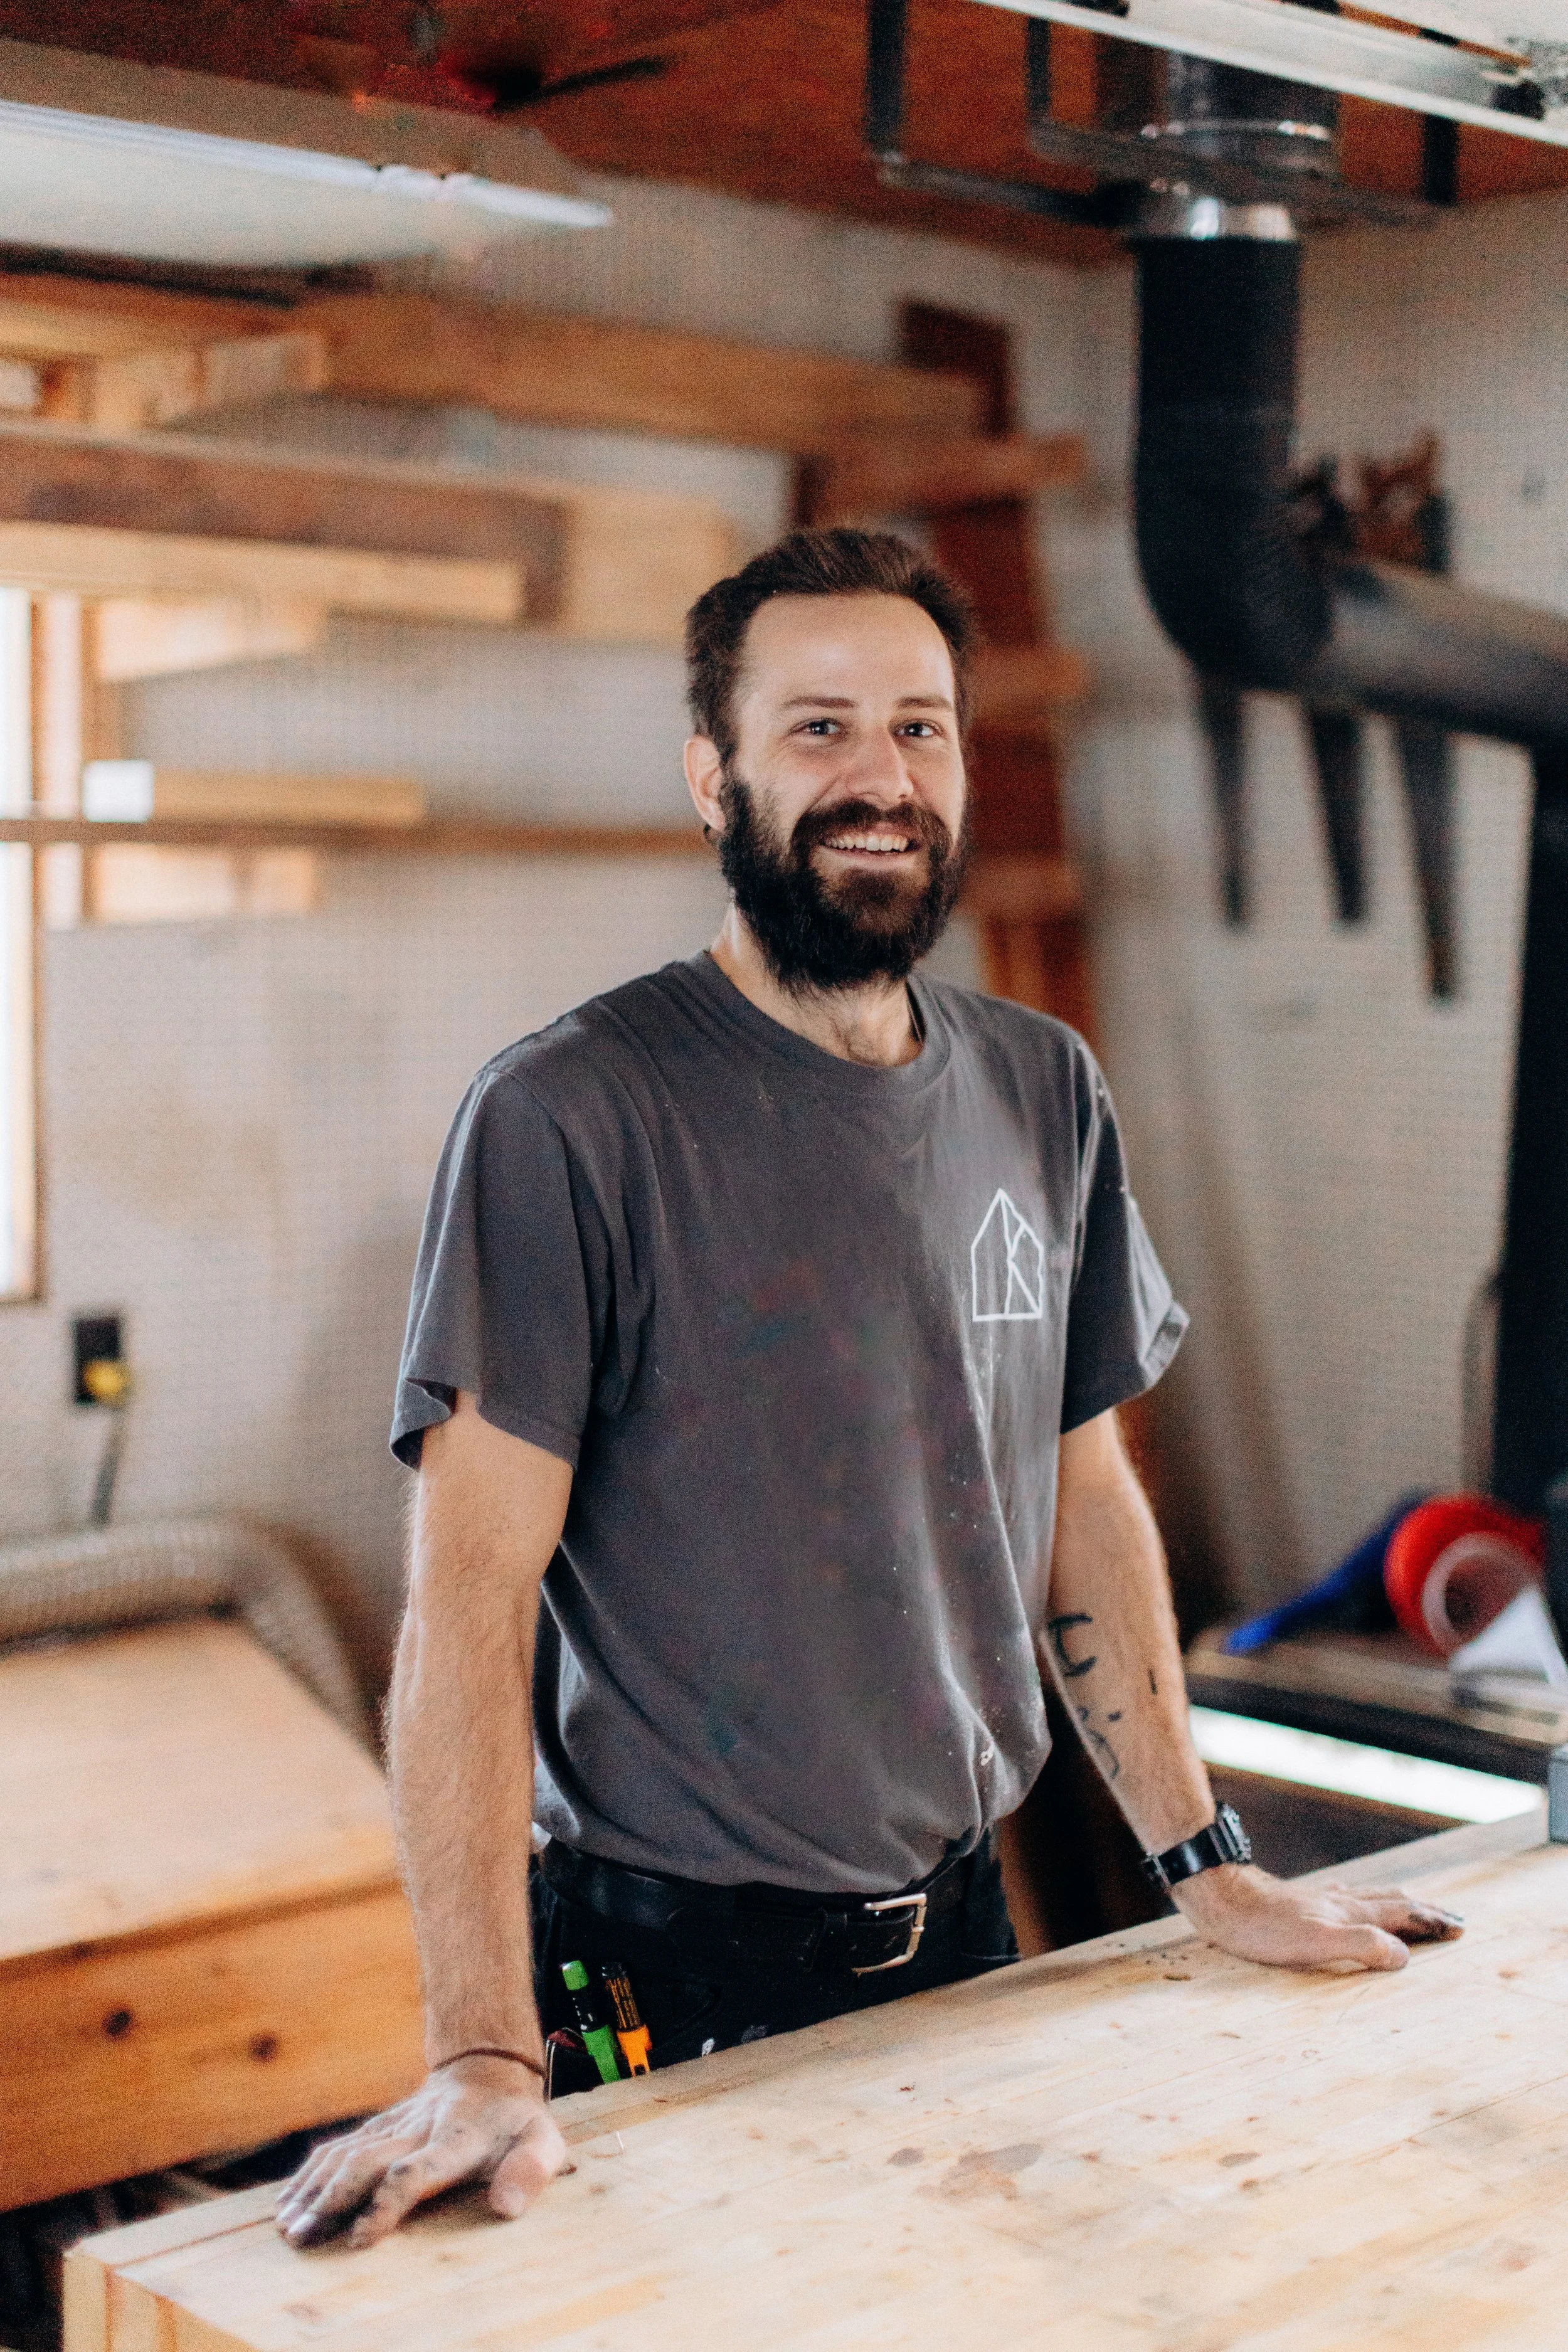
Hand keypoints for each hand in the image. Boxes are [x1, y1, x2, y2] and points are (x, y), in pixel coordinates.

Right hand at [275, 2057, 568, 2249]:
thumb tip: (508, 2208)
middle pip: (366, 2162)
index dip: (387, 2203)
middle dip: (331, 2199)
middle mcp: (418, 2130)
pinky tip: (287, 2201)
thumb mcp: (544, 2140)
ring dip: (313, 2189)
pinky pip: (339, 2147)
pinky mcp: (379, 2127)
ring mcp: (394, 2126)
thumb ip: (531, 2170)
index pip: (417, 2170)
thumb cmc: (517, 2122)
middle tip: (302, 2237)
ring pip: (346, 2154)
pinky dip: (309, 2173)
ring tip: (287, 2227)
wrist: (489, 2070)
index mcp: (457, 2138)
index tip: (360, 2238)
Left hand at [1171, 1863, 1463, 1972]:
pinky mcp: (1300, 1902)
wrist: (1222, 1899)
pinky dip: (1364, 1901)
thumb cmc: (1264, 1928)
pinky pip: (1344, 1898)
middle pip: (1393, 1901)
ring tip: (1414, 1908)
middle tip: (1452, 1919)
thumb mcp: (1316, 1942)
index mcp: (1350, 1913)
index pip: (1403, 1915)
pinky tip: (1350, 1900)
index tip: (1460, 1930)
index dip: (1432, 1923)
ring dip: (1399, 1904)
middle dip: (1425, 1911)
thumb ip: (1361, 1945)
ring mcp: (1320, 1899)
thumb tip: (1404, 1956)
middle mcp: (1341, 1901)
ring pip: (1371, 1897)